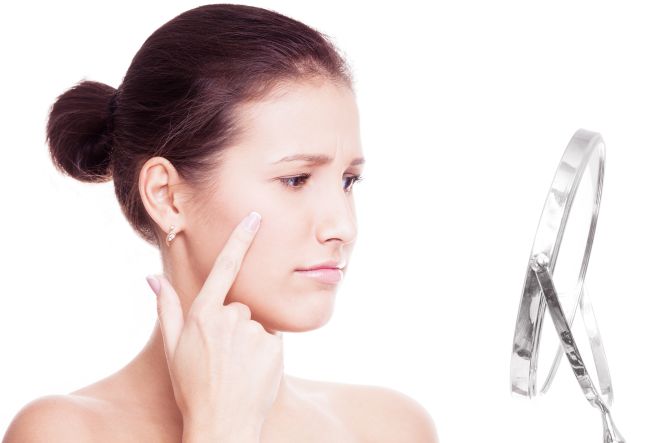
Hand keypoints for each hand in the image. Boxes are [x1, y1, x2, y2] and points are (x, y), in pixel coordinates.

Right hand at [147, 211, 283, 440]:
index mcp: (202, 314)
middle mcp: (229, 318)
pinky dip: (264, 351)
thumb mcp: (172, 348)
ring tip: (237, 368)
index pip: (225, 267)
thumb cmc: (192, 387)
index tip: (255, 218)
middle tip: (223, 357)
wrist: (222, 425)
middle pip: (239, 307)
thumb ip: (166, 309)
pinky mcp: (274, 345)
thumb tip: (151, 278)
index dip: (240, 239)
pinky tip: (253, 372)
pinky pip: (271, 339)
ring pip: (256, 324)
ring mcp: (253, 331)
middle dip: (233, 326)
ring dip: (249, 340)